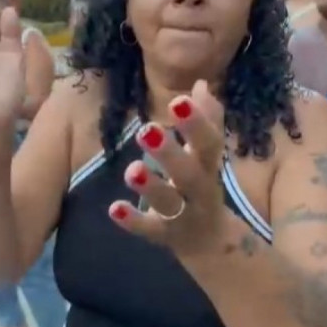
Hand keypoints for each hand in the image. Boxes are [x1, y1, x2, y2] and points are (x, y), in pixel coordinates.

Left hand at [109, 80, 230, 257]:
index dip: (197, 124)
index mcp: (210, 167)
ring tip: (133, 169)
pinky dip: (133, 221)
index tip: (179, 100)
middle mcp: (201, 192)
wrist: (213, 243)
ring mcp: (184, 217)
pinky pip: (150, 230)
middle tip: (146, 130)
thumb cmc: (202, 185)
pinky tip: (114, 209)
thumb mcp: (207, 155)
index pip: (209, 144)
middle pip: (190, 174)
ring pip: (170, 203)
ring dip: (151, 187)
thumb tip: (200, 83)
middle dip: (170, 153)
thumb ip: (206, 121)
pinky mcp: (166, 236)